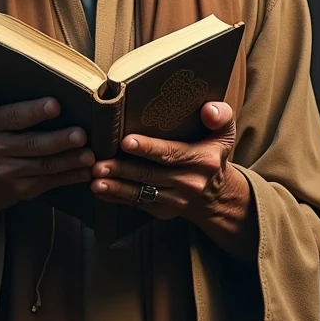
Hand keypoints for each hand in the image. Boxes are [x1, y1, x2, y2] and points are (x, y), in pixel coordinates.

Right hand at [0, 82, 94, 246]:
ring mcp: (6, 172)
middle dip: (59, 139)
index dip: (33, 111)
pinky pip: (49, 182)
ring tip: (89, 154)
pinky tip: (85, 170)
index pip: (10, 116)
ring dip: (69, 160)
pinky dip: (70, 176)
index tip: (55, 105)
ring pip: (43, 165)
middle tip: (81, 134)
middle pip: (31, 143)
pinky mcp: (20, 189)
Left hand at [91, 101, 255, 259]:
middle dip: (122, 169)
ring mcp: (176, 200)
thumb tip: (207, 110)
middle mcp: (190, 182)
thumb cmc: (212, 152)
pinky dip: (117, 198)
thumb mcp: (224, 132)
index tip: (126, 142)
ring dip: (116, 187)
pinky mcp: (163, 211)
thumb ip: (220, 115)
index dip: (148, 148)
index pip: (171, 153)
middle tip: (98, 163)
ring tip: (94, 180)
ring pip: (141, 192)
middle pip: (150, 174)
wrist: (216, 193)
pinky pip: (137, 204)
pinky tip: (100, 190)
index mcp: (203, 159)